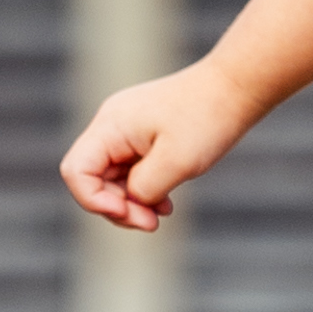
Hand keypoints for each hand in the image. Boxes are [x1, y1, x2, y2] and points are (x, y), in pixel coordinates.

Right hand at [63, 61, 245, 232]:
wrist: (236, 87)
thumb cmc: (208, 119)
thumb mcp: (176, 163)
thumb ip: (143, 189)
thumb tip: (131, 201)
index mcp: (111, 126)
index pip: (76, 172)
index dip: (94, 201)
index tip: (129, 214)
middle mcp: (111, 125)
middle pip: (92, 179)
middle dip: (118, 207)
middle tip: (151, 223)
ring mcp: (126, 129)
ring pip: (111, 179)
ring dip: (132, 203)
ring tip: (162, 213)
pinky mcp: (142, 136)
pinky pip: (130, 171)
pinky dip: (144, 191)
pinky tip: (165, 203)